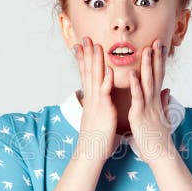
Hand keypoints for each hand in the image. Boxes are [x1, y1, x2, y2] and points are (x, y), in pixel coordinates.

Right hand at [72, 36, 116, 161]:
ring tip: (96, 46)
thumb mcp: (98, 116)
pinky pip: (105, 94)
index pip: (87, 74)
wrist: (91, 152)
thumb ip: (99, 104)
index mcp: (92, 98)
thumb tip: (99, 98)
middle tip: (85, 38)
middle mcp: (92, 98)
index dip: (84, 59)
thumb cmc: (97, 137)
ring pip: (96, 78)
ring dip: (96, 62)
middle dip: (87, 54)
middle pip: (89, 71)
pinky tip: (109, 71)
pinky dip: (107, 82)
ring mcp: (97, 103)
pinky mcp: (103, 111)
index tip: (82, 45)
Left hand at [128, 39, 172, 164]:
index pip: (158, 76)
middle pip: (155, 75)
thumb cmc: (158, 137)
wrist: (159, 153)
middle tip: (156, 41)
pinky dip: (135, 85)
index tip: (159, 47)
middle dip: (156, 58)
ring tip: (146, 50)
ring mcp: (148, 106)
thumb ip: (164, 102)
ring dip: (147, 66)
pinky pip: (138, 98)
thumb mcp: (162, 117)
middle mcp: (154, 100)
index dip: (159, 61)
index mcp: (156, 100)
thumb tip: (168, 91)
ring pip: (148, 82)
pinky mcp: (141, 114)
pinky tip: (132, 74)